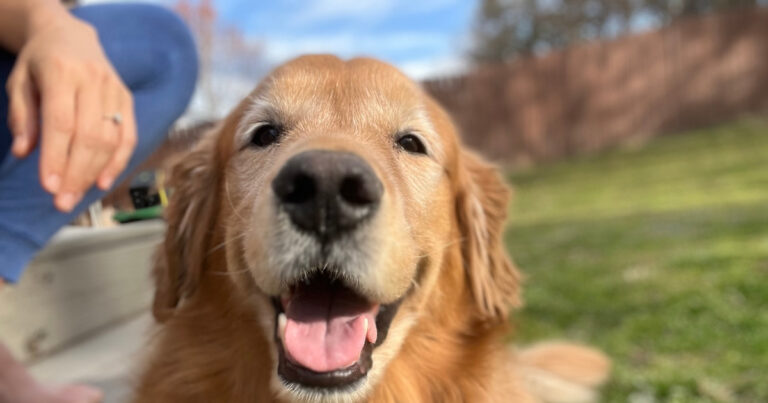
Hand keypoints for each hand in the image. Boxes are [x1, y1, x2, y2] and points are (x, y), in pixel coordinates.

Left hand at [5, 10, 136, 211]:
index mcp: (61, 72)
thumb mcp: (19, 81)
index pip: (62, 122)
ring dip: (94, 173)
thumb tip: (24, 152)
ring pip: (111, 139)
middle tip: (62, 202)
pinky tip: (104, 182)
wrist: (71, 35)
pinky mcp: (127, 99)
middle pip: (90, 136)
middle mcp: (93, 80)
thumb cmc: (40, 62)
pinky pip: (128, 135)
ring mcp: (115, 89)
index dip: (57, 157)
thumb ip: (23, 116)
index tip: (49, 187)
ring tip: (76, 195)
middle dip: (76, 173)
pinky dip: (118, 162)